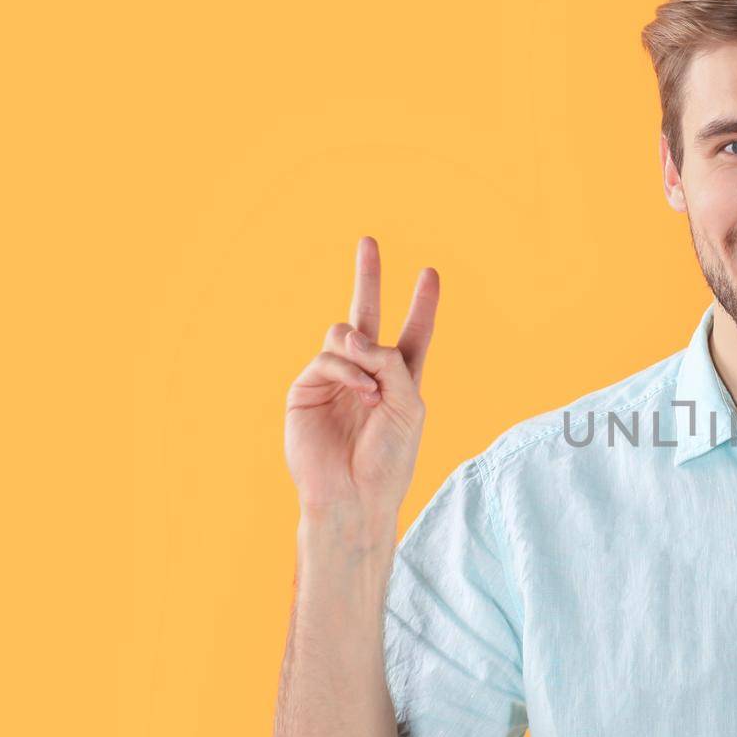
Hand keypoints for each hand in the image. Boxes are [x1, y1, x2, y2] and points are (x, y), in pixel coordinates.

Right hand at [285, 236, 439, 516]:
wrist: (355, 495)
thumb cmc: (389, 458)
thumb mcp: (409, 405)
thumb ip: (391, 362)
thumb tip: (352, 333)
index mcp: (399, 380)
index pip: (413, 334)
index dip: (422, 306)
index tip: (430, 274)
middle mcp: (366, 373)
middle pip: (368, 316)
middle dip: (368, 278)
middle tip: (368, 241)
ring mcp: (334, 379)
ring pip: (345, 333)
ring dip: (363, 352)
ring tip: (372, 389)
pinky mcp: (306, 388)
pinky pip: (328, 358)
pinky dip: (348, 371)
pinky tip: (361, 394)